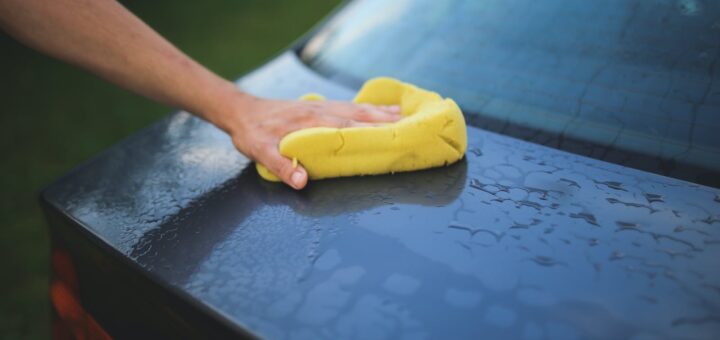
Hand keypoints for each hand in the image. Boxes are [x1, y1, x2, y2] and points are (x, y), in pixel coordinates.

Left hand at [216, 93, 400, 189]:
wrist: (241, 111)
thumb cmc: (252, 133)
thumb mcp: (259, 151)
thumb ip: (281, 165)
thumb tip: (302, 181)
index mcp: (311, 122)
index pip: (347, 127)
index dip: (371, 131)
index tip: (394, 136)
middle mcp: (321, 111)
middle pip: (359, 115)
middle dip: (386, 121)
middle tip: (411, 127)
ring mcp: (322, 106)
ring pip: (357, 108)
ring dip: (381, 112)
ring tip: (405, 115)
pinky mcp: (319, 106)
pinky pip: (350, 106)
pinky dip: (368, 107)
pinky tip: (380, 109)